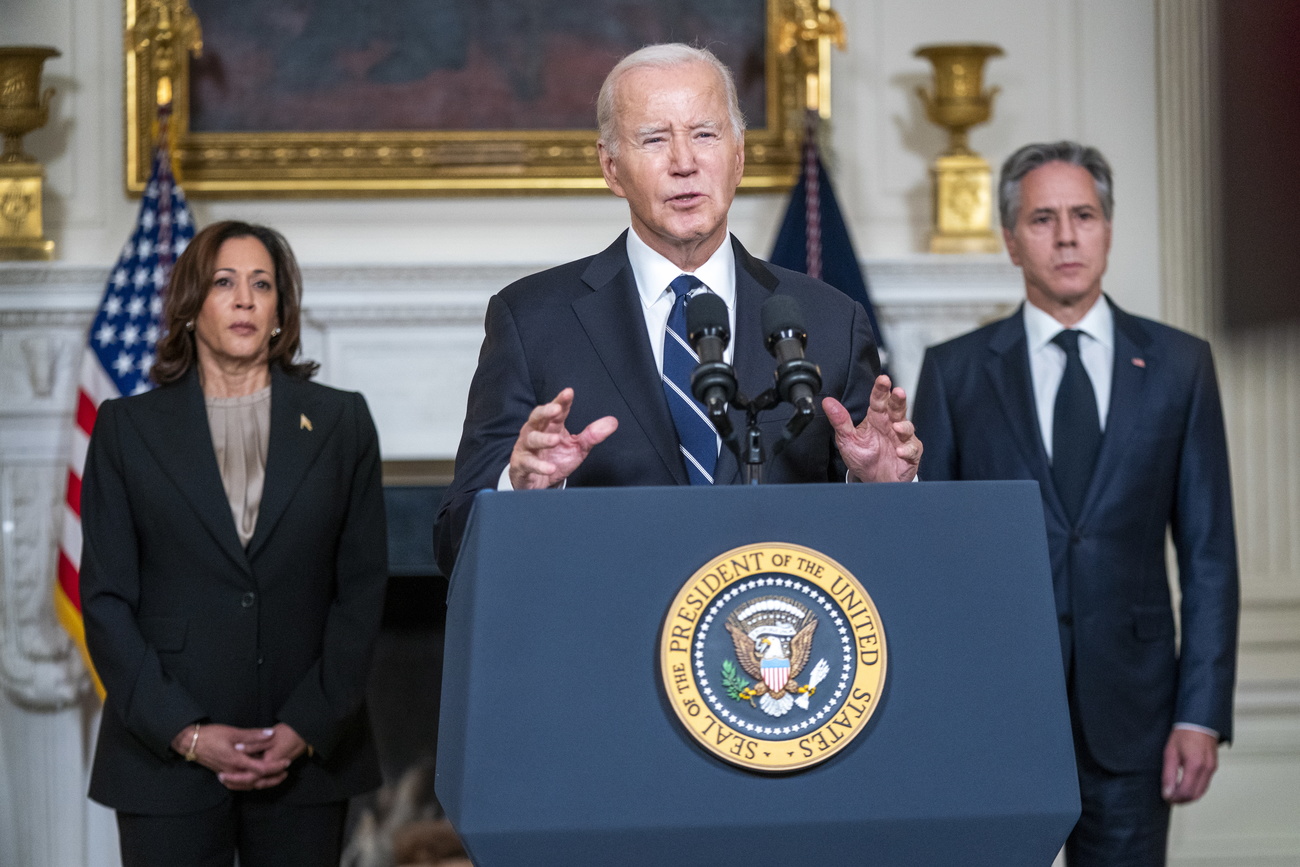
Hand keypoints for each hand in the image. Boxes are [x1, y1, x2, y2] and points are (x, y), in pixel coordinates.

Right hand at [171, 723, 289, 789]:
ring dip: (263, 782)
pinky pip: (240, 784)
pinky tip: (257, 779)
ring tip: (276, 777)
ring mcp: (227, 775)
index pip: (261, 769)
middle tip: (285, 773)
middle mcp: (232, 772)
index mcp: (236, 761)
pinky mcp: (224, 775)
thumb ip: (254, 735)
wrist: (190, 743)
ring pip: (248, 785)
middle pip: (257, 781)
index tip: (287, 762)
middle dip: (273, 778)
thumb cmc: (212, 735)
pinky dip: (251, 784)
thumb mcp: (234, 732)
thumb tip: (272, 734)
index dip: (275, 766)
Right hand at [508, 388, 617, 489]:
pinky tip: (549, 468)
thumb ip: (592, 435)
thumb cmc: (555, 459)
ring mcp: (527, 448)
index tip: (569, 392)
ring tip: (555, 440)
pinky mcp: (521, 465)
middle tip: (556, 409)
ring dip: (543, 439)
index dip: (562, 401)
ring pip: (531, 439)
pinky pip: (528, 464)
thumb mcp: (577, 447)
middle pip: (537, 417)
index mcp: (551, 426)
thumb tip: (613, 421)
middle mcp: (536, 432)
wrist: (538, 483)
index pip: (556, 410)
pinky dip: (539, 466)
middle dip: (546, 412)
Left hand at [823, 375, 921, 482]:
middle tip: (898, 392)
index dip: (881, 390)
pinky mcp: (910, 453)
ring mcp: (902, 439)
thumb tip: (827, 402)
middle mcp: (890, 425)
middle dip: (898, 400)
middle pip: (897, 408)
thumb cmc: (863, 457)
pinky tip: (900, 451)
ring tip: (897, 427)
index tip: (882, 379)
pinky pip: (912, 449)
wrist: (873, 480)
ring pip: (908, 427)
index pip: (878, 400)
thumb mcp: (847, 439)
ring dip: (904, 426)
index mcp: (876, 418)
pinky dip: (907, 449)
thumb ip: (840, 421)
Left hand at [1162, 728, 1218, 802]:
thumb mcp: (1170, 753)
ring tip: (1175, 794)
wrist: (1199, 722)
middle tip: (1169, 798)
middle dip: (1181, 800)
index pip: (1185, 792)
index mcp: (1194, 765)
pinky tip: (1185, 787)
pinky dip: (1195, 790)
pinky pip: (1205, 784)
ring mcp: (1212, 769)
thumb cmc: (1183, 734)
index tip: (1166, 797)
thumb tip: (1167, 792)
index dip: (1175, 798)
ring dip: (1188, 797)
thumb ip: (1168, 774)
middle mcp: (1206, 769)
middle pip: (1195, 795)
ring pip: (1201, 792)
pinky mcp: (1213, 767)